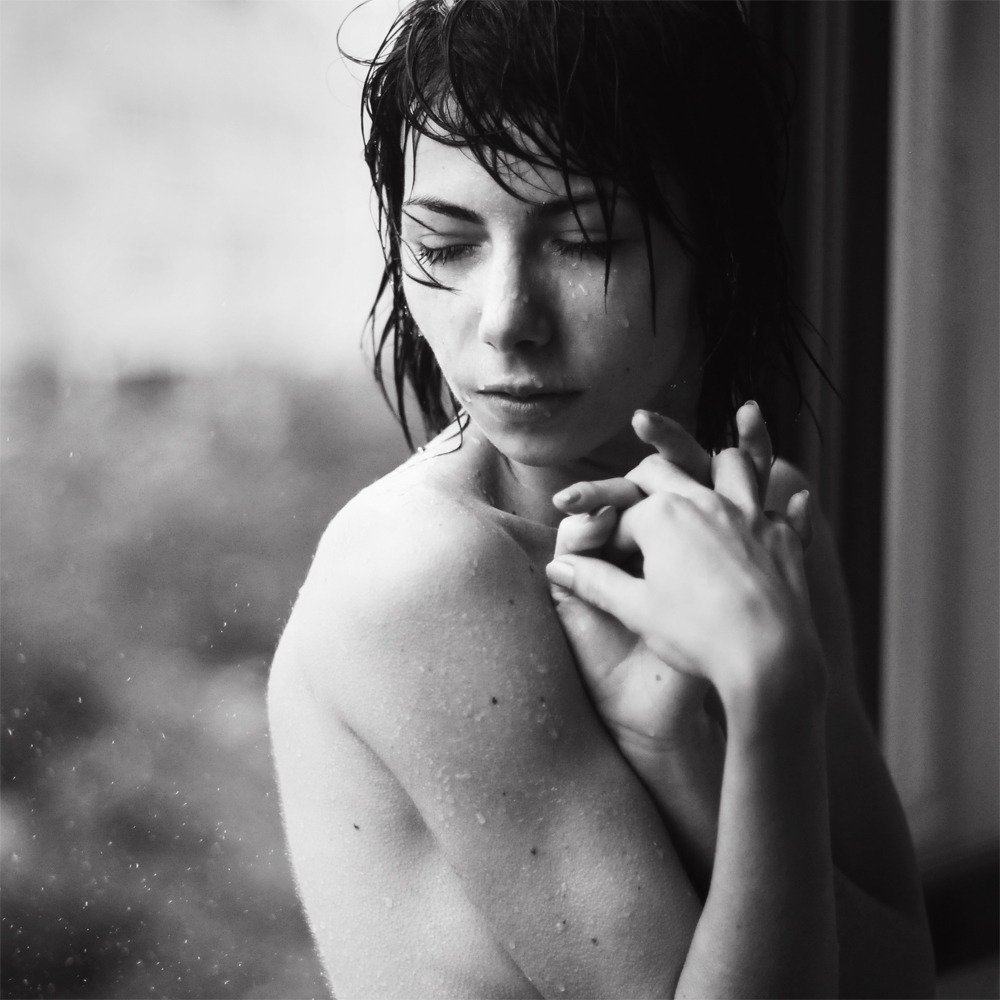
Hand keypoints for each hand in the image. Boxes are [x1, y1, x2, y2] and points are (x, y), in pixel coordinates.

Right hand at [548, 446, 824, 731]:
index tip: (613, 569)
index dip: (613, 541)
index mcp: (661, 514)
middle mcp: (704, 501)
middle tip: (638, 512)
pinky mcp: (782, 536)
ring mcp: (748, 513)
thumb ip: (593, 582)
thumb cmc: (695, 635)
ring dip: (714, 466)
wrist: (767, 659)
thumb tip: (557, 567)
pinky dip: (783, 502)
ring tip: (710, 477)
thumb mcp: (635, 610)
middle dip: (643, 484)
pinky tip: (794, 500)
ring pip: (730, 465)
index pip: (625, 517)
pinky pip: (783, 506)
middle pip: (662, 472)